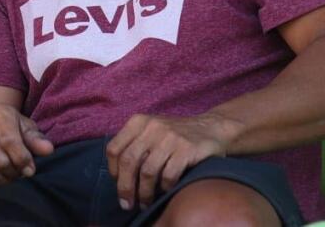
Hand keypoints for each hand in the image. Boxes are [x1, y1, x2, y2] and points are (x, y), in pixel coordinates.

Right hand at [0, 105, 53, 193]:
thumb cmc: (5, 126)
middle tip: (18, 174)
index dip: (23, 160)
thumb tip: (48, 150)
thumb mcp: (22, 126)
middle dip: (14, 173)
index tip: (30, 170)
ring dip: (3, 182)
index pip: (10, 142)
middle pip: (0, 162)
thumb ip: (35, 139)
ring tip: (8, 177)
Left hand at [105, 113, 232, 210]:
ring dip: (145, 193)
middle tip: (127, 203)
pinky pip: (168, 175)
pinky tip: (165, 191)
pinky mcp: (186, 149)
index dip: (113, 171)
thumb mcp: (151, 131)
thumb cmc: (175, 135)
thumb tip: (118, 177)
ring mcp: (170, 137)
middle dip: (125, 187)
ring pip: (148, 172)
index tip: (118, 184)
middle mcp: (152, 127)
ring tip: (145, 203)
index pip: (114, 148)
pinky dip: (165, 188)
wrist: (211, 128)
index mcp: (139, 121)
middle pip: (128, 162)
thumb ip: (134, 145)